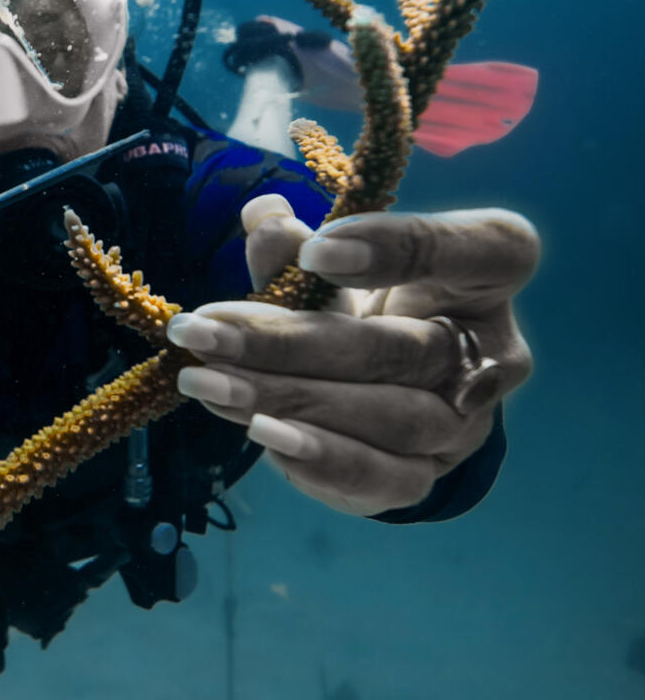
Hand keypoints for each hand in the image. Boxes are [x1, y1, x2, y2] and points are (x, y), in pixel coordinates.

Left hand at [167, 194, 538, 515]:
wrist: (375, 380)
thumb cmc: (355, 297)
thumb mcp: (326, 264)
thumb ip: (295, 247)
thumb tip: (264, 220)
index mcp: (488, 269)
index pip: (483, 248)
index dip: (399, 248)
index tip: (313, 252)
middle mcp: (495, 350)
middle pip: (407, 351)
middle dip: (292, 343)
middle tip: (204, 331)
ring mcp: (469, 422)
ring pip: (393, 420)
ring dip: (289, 401)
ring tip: (206, 381)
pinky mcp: (430, 474)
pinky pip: (383, 479)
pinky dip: (318, 458)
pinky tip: (255, 430)